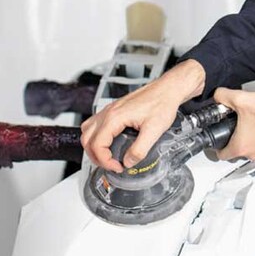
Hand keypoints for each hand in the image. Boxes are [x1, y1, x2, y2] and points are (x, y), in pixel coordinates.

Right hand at [80, 59, 204, 172]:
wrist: (167, 89)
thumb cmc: (162, 103)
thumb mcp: (154, 130)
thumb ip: (140, 150)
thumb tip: (128, 162)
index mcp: (115, 117)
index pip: (97, 145)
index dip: (105, 161)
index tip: (118, 167)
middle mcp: (109, 112)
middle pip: (87, 139)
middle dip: (96, 157)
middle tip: (111, 165)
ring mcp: (110, 109)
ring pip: (87, 130)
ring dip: (92, 146)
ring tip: (106, 157)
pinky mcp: (114, 109)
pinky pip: (95, 124)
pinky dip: (96, 136)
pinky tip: (108, 142)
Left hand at [214, 89, 254, 161]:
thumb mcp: (242, 99)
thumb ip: (224, 96)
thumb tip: (218, 95)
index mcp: (241, 146)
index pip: (221, 155)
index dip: (216, 147)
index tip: (216, 140)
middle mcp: (252, 153)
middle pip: (236, 150)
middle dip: (234, 137)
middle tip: (235, 124)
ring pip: (251, 147)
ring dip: (249, 137)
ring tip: (250, 121)